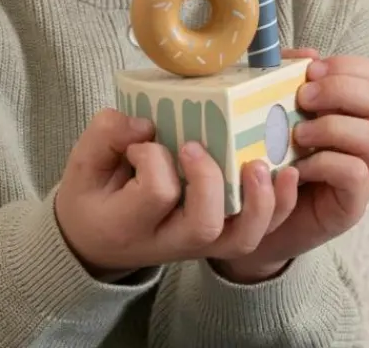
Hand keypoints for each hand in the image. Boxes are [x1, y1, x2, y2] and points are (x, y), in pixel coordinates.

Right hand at [54, 109, 297, 278]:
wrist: (97, 243)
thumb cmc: (93, 197)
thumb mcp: (82, 165)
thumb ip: (106, 135)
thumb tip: (145, 122)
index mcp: (129, 223)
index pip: (156, 193)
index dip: (154, 158)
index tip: (143, 137)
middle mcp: (170, 242)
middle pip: (205, 223)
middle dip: (209, 180)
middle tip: (195, 146)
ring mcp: (200, 245)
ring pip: (241, 238)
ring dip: (258, 200)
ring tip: (259, 163)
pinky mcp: (219, 238)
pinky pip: (258, 233)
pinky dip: (280, 205)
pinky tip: (287, 170)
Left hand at [212, 49, 368, 282]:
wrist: (253, 217)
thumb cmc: (268, 155)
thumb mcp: (273, 111)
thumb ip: (285, 79)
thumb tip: (303, 55)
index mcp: (353, 110)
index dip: (346, 66)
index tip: (310, 70)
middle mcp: (367, 138)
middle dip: (340, 90)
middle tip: (302, 98)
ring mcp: (366, 172)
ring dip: (332, 127)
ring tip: (297, 134)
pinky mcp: (353, 203)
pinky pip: (355, 174)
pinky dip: (325, 163)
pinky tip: (298, 166)